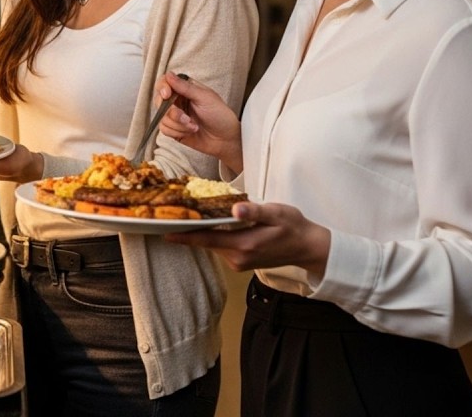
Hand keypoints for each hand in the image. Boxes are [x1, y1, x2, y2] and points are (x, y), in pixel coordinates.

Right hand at [156, 73, 242, 173]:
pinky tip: (189, 132)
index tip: (167, 95)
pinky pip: (164, 129)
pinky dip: (177, 132)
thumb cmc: (220, 116)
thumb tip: (169, 74)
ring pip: (162, 117)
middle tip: (186, 118)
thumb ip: (185, 87)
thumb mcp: (205, 98)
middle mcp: (179, 101)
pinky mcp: (174, 129)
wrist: (225, 139)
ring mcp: (175, 116)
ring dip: (178, 125)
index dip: (162, 88)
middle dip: (173, 112)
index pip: (165, 82)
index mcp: (186, 89)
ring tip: (193, 126)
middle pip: (160, 101)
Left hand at [166, 201, 330, 278]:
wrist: (308, 247)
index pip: (206, 240)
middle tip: (168, 215)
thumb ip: (255, 211)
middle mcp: (237, 258)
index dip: (184, 235)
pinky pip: (220, 246)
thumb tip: (236, 209)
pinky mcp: (240, 261)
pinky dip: (212, 236)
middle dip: (187, 230)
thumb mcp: (277, 213)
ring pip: (212, 244)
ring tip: (184, 216)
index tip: (163, 232)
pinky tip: (207, 224)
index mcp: (243, 245)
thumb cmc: (293, 226)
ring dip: (200, 232)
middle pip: (205, 242)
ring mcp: (238, 262)